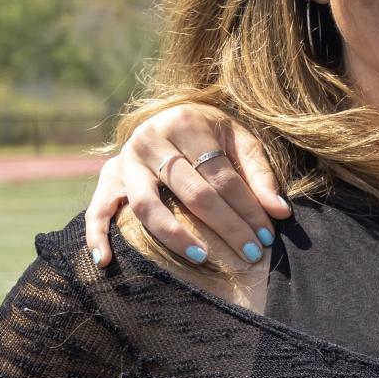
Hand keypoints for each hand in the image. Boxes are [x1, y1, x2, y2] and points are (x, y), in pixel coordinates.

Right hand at [85, 104, 291, 266]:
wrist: (169, 115)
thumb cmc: (212, 134)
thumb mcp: (239, 141)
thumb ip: (260, 175)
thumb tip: (281, 213)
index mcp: (187, 124)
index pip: (222, 176)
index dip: (247, 208)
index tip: (266, 237)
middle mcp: (151, 139)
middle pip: (192, 192)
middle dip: (226, 227)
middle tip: (249, 254)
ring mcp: (126, 160)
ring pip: (148, 205)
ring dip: (174, 236)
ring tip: (202, 258)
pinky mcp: (107, 178)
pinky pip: (97, 209)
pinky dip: (97, 236)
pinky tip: (107, 261)